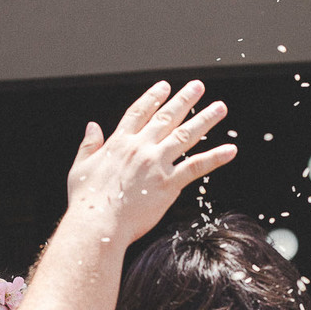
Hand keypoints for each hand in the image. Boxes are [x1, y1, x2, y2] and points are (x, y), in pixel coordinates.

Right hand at [65, 80, 235, 246]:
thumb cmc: (87, 201)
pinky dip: (215, 158)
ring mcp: (156, 164)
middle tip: (198, 86)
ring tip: (219, 108)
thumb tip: (92, 126)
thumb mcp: (80, 167)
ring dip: (205, 119)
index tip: (164, 87)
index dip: (153, 98)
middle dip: (184, 100)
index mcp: (119, 143)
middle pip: (166, 118)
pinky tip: (230, 150)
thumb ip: (88, 145)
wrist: (98, 223)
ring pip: (185, 136)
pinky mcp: (169, 184)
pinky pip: (196, 167)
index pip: (139, 112)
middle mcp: (140, 148)